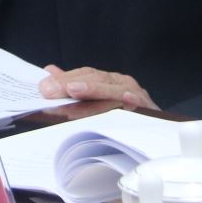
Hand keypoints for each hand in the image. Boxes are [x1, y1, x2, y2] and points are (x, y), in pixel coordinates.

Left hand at [37, 64, 156, 110]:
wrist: (157, 130)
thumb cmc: (123, 115)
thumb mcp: (95, 100)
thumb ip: (73, 86)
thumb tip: (49, 72)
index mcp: (107, 80)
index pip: (83, 75)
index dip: (63, 80)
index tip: (44, 87)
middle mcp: (120, 83)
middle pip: (94, 79)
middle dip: (70, 83)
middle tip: (50, 91)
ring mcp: (135, 93)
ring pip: (112, 89)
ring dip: (93, 89)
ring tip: (74, 89)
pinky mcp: (149, 107)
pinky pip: (137, 102)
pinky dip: (130, 99)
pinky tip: (123, 97)